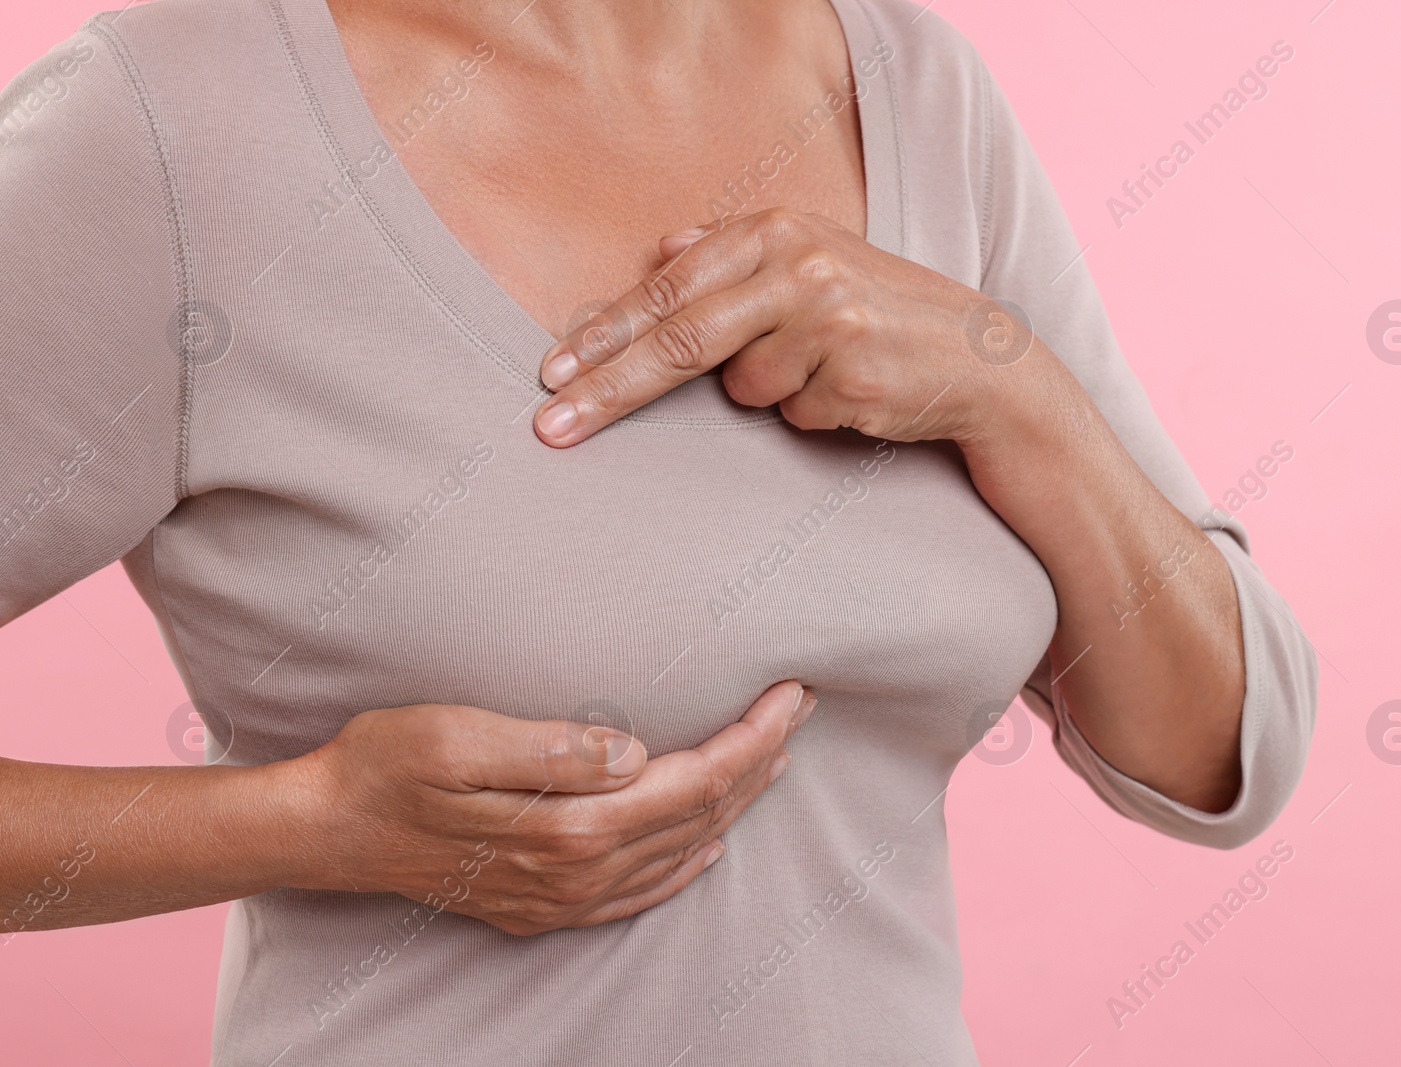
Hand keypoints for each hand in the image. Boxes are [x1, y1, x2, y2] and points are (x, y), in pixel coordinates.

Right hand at [289, 680, 815, 933]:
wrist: (329, 831)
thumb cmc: (387, 766)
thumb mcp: (458, 736)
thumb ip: (552, 748)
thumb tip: (635, 753)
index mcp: (568, 826)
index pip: (692, 781)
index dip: (751, 738)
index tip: (791, 696)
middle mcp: (576, 872)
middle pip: (699, 816)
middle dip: (759, 761)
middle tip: (801, 710)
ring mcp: (561, 897)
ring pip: (679, 853)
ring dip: (734, 805)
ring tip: (772, 757)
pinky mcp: (542, 906)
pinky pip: (639, 893)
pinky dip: (686, 864)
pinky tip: (706, 845)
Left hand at [532, 207, 1052, 447]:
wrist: (982, 358)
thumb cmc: (883, 311)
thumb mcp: (816, 261)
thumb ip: (736, 253)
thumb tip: (663, 246)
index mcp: (782, 232)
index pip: (670, 288)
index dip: (605, 333)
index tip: (551, 372)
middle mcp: (804, 268)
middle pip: (680, 341)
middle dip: (608, 389)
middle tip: (549, 427)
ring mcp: (832, 323)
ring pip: (745, 389)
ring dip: (772, 394)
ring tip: (825, 370)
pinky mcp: (856, 377)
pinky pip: (794, 415)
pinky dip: (812, 413)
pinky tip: (853, 392)